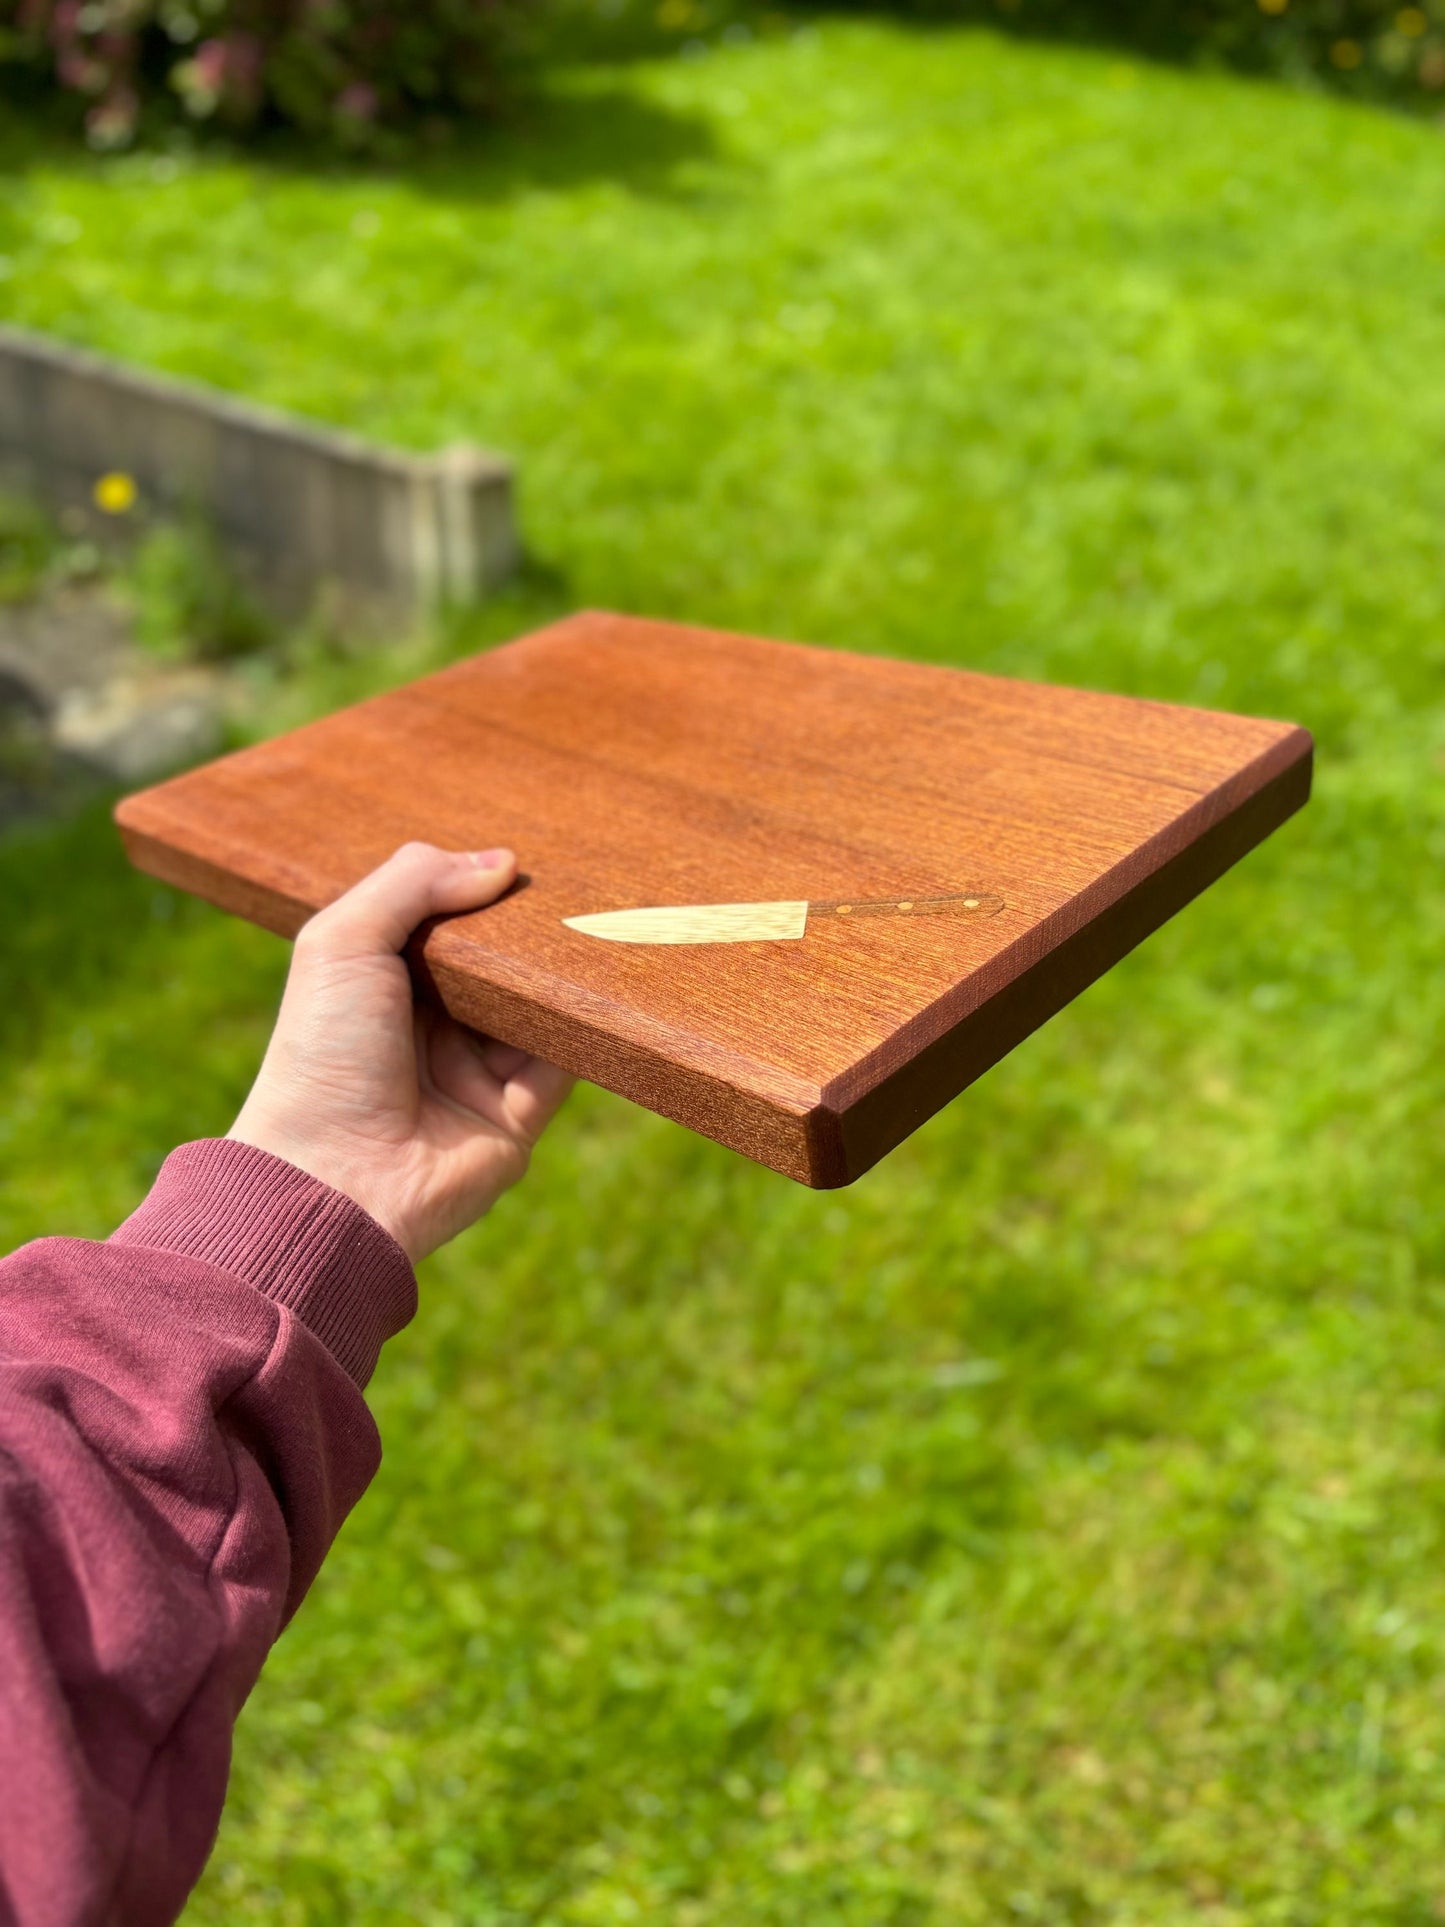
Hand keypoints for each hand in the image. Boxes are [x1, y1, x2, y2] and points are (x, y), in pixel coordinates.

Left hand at [228, 843, 572, 1262]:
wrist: (333, 1176)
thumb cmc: (322, 1054)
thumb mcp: (344, 941)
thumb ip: (415, 882)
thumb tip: (504, 861)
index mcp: (385, 985)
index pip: (445, 924)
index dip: (477, 892)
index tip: (517, 860)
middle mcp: (433, 1026)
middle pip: (498, 962)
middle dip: (529, 929)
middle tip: (571, 882)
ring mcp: (478, 1070)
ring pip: (537, 1004)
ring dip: (561, 971)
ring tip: (595, 921)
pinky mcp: (518, 1114)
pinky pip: (565, 1058)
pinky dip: (582, 1023)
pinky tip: (598, 982)